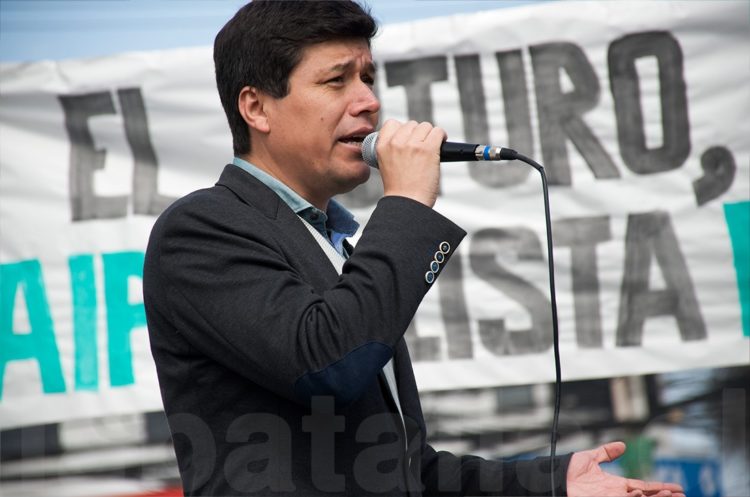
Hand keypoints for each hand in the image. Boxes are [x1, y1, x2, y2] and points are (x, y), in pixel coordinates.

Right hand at [375, 119, 445, 207]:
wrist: (407, 203)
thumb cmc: (400, 190)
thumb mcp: (386, 165)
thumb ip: (393, 149)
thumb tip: (409, 137)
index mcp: (382, 146)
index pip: (392, 124)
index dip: (403, 130)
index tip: (409, 139)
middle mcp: (396, 142)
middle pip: (411, 124)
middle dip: (418, 134)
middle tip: (421, 149)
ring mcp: (412, 145)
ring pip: (425, 126)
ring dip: (430, 135)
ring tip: (431, 148)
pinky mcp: (428, 149)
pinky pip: (438, 132)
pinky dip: (442, 136)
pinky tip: (441, 145)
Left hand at [567, 441, 684, 496]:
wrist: (554, 477)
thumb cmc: (569, 470)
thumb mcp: (590, 458)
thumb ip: (606, 452)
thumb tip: (622, 445)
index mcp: (616, 485)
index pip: (644, 487)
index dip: (659, 488)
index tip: (677, 489)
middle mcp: (617, 494)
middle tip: (681, 495)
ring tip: (669, 495)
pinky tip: (641, 494)